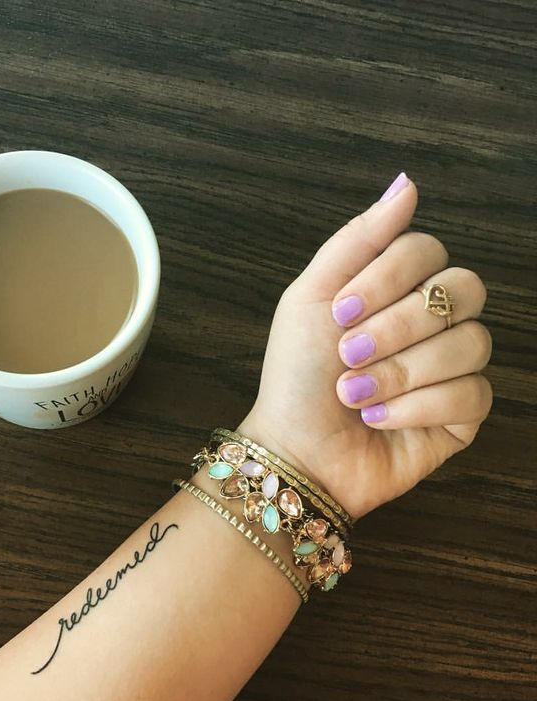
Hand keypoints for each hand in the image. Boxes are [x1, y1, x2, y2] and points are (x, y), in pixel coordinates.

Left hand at [237, 173, 492, 519]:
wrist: (294, 448)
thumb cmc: (296, 374)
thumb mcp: (310, 296)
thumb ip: (357, 239)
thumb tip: (407, 184)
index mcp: (395, 289)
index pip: (427, 250)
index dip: (388, 277)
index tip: (340, 312)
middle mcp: (431, 322)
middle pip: (462, 290)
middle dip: (397, 326)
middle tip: (347, 353)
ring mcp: (451, 367)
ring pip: (471, 344)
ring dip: (400, 372)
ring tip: (355, 393)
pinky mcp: (462, 415)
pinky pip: (473, 395)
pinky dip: (415, 408)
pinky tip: (377, 419)